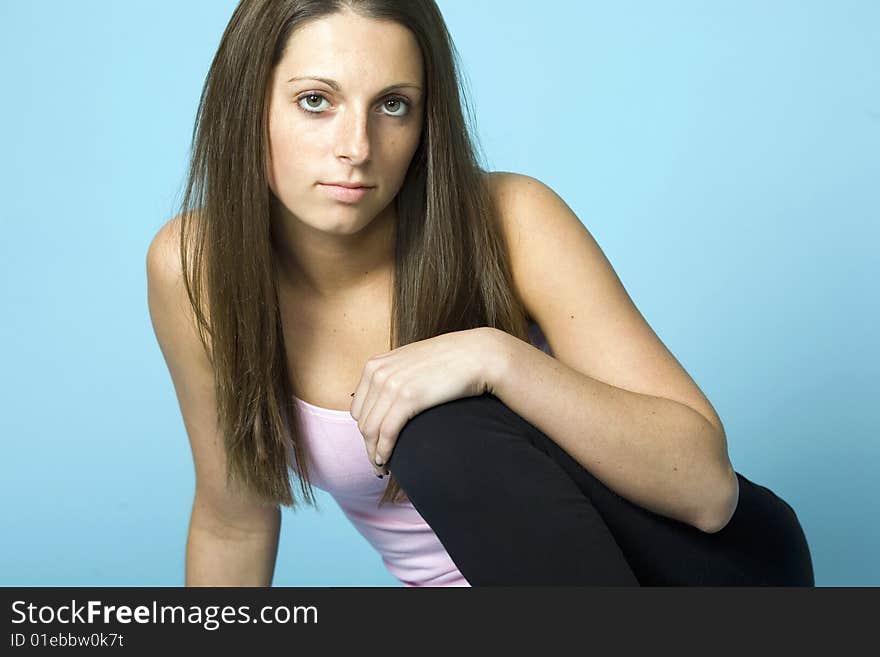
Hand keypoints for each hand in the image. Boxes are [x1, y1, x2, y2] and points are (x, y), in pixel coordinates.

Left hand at [350, 327, 497, 476]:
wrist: (477, 354)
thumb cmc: (450, 362)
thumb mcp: (412, 363)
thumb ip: (395, 377)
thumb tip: (388, 402)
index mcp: (375, 365)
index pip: (358, 408)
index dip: (366, 430)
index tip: (376, 445)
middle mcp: (379, 373)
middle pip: (362, 422)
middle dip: (368, 446)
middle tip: (379, 463)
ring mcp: (392, 384)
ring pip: (370, 431)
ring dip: (374, 454)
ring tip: (383, 469)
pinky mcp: (408, 398)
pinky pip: (386, 433)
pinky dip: (383, 452)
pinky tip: (389, 464)